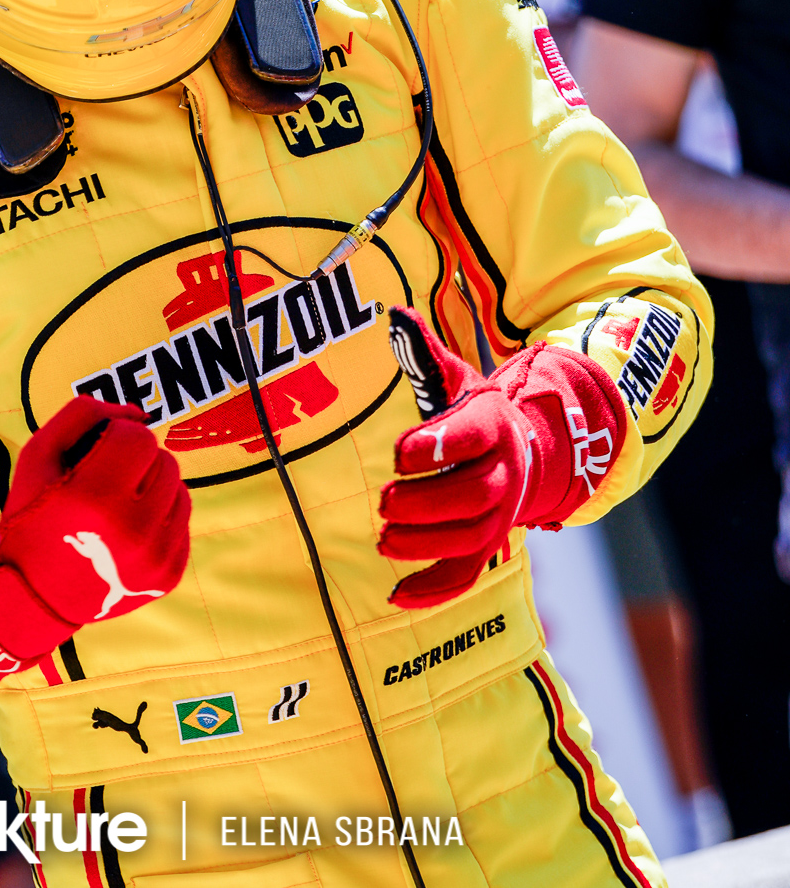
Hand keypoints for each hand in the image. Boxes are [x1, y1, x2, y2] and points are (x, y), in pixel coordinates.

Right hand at [0, 398, 190, 693]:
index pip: (137, 435)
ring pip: (179, 489)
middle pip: (164, 460)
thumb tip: (138, 412)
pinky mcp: (169, 575)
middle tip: (107, 480)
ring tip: (118, 505)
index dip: (115, 436)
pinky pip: (183, 522)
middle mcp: (132, 530)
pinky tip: (128, 531)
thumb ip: (84, 414)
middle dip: (137, 461)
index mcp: (95, 497)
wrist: (31, 598)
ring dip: (152, 487)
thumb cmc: (33, 518)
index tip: (96, 453)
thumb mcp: (38, 455)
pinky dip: (160, 519)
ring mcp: (155, 558)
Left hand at [377, 308, 625, 609]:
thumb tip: (394, 313)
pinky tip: (396, 595)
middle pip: (474, 496)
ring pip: (472, 538)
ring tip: (384, 537)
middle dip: (427, 502)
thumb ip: (424, 352)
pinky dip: (434, 589)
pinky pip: (467, 574)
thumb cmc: (474, 412)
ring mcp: (500, 513)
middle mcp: (504, 472)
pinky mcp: (487, 545)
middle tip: (385, 502)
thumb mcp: (456, 378)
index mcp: (492, 424)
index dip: (436, 447)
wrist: (524, 448)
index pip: (469, 437)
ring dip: (425, 544)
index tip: (398, 455)